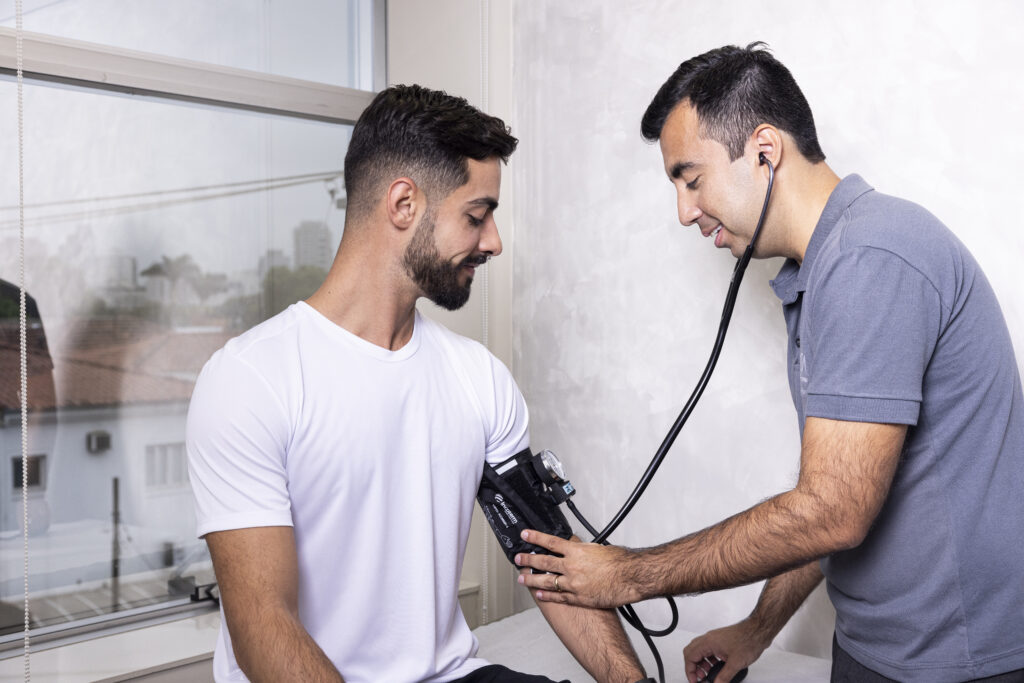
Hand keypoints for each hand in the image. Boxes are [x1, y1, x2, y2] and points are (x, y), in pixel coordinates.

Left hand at [514, 529, 642, 607]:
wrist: (632, 577)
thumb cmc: (621, 562)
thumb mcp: (599, 548)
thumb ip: (584, 550)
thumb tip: (577, 548)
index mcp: (577, 551)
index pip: (550, 542)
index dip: (535, 538)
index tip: (525, 535)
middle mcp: (572, 567)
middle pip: (544, 562)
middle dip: (528, 560)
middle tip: (519, 559)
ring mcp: (574, 584)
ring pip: (547, 582)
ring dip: (532, 580)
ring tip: (522, 579)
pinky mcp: (580, 598)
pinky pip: (560, 598)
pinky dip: (548, 597)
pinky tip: (540, 596)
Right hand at [683, 619, 769, 682]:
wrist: (758, 630)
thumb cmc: (748, 640)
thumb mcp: (735, 664)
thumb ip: (724, 677)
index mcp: (708, 642)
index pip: (690, 657)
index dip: (690, 671)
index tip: (695, 681)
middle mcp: (709, 639)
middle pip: (691, 652)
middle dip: (693, 667)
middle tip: (699, 678)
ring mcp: (715, 639)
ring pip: (700, 651)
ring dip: (701, 664)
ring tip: (708, 674)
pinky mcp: (721, 640)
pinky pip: (709, 650)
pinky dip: (709, 660)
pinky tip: (717, 667)